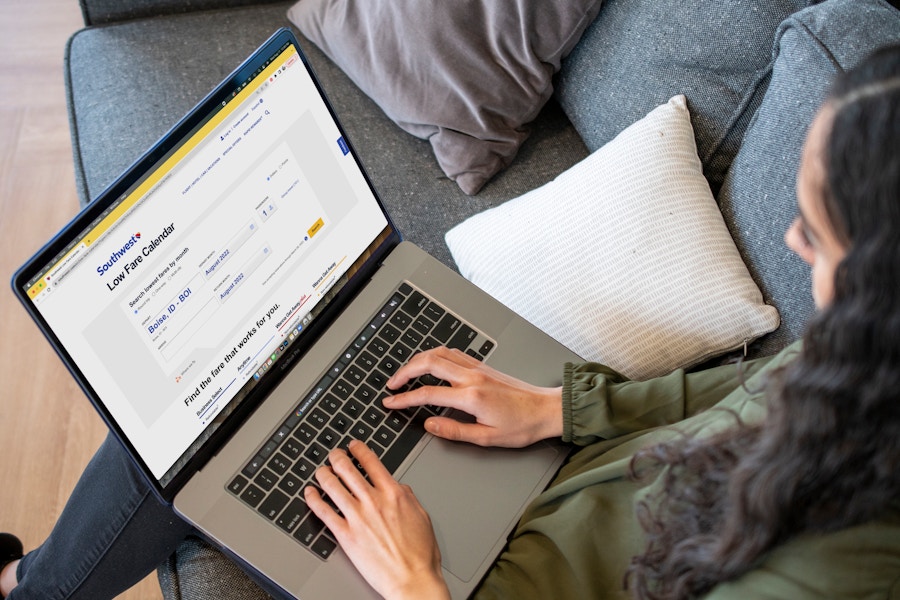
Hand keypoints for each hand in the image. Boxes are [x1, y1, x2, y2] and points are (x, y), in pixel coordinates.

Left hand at [305, 441, 449, 599]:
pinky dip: (313, 499)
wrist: (412, 579)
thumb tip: (400, 488)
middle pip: (348, 469)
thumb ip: (409, 498)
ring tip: (320, 470)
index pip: (371, 462)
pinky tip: (309, 493)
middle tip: (333, 454)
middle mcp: (374, 501)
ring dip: (323, 474)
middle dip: (337, 457)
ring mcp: (358, 517)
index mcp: (394, 494)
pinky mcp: (346, 535)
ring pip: (333, 486)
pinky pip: (324, 512)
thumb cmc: (420, 554)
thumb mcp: (422, 516)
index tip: (353, 446)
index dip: (359, 450)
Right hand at [384, 346, 562, 447]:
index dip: (405, 398)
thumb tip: (429, 425)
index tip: (390, 402)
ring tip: (406, 373)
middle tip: (392, 384)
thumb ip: (454, 431)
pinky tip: (430, 364)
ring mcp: (478, 368)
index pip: (428, 394)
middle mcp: (473, 377)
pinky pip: (453, 353)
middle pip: (429, 363)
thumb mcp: (487, 438)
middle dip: (405, 371)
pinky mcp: (483, 366)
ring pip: (441, 353)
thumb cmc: (523, 426)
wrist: (547, 410)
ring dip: (419, 360)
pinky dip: (435, 356)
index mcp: (472, 396)